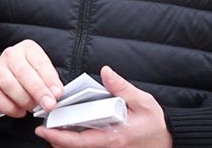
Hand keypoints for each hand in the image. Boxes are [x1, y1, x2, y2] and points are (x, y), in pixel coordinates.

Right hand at [0, 40, 62, 117]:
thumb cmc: (27, 74)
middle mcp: (11, 55)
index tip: (57, 94)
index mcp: (28, 49)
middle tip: (48, 105)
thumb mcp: (42, 72)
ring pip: (10, 86)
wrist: (4, 74)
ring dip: (24, 100)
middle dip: (38, 91)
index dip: (50, 80)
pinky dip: (10, 108)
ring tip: (33, 107)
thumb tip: (56, 93)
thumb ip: (50, 82)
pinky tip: (20, 111)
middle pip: (24, 73)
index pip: (40, 63)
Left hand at [34, 65, 171, 147]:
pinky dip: (75, 142)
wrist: (168, 139)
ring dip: (64, 142)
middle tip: (43, 128)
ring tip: (52, 128)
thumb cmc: (155, 123)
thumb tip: (106, 72)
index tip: (43, 130)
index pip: (79, 141)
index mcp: (112, 137)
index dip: (58, 137)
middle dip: (56, 140)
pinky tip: (69, 130)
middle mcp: (107, 147)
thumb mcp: (143, 102)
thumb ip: (122, 87)